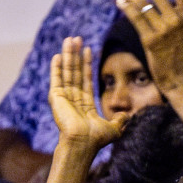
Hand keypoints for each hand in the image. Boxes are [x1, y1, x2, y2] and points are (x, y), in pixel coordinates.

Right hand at [49, 37, 126, 152]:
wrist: (83, 143)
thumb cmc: (97, 139)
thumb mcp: (114, 129)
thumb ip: (120, 120)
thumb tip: (126, 115)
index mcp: (85, 104)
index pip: (86, 79)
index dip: (87, 64)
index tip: (88, 50)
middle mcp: (73, 99)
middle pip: (75, 72)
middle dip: (76, 55)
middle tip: (77, 38)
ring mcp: (64, 98)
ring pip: (67, 71)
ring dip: (68, 55)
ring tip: (69, 39)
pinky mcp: (56, 97)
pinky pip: (56, 79)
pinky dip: (56, 67)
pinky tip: (57, 55)